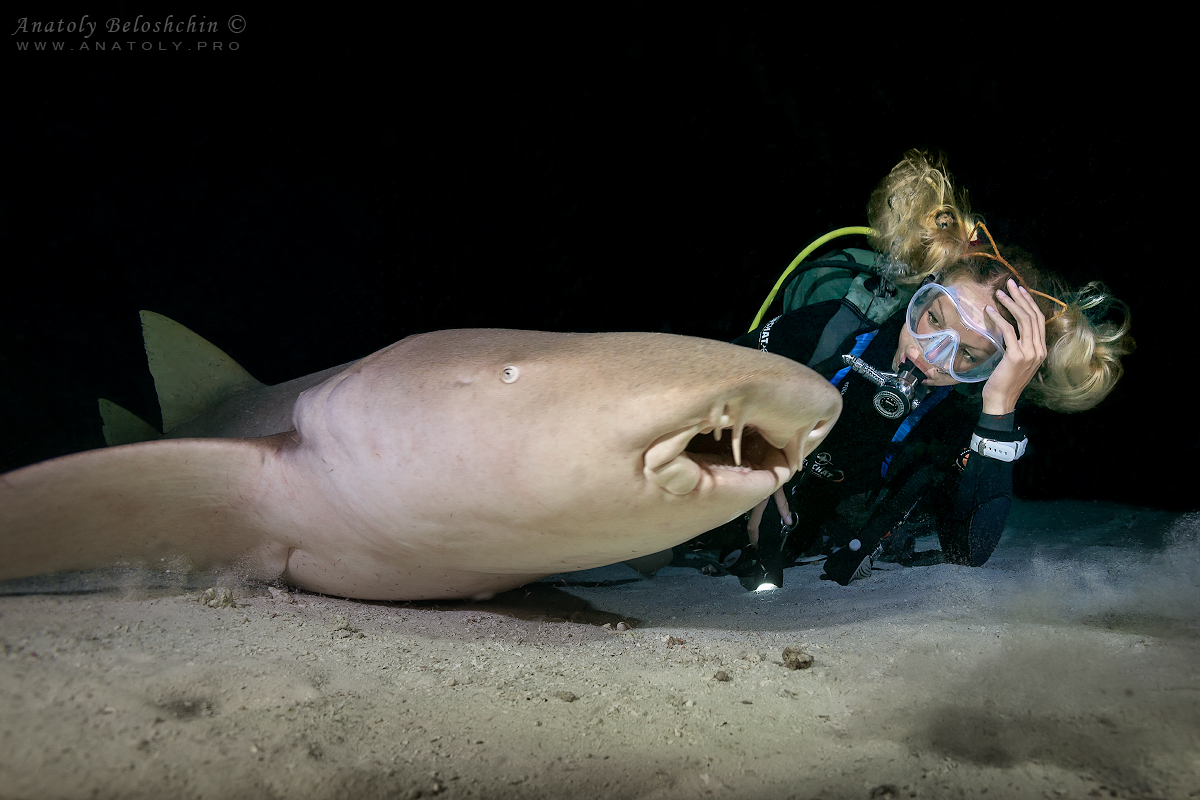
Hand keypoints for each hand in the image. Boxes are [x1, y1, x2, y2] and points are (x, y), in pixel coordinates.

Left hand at [981, 278, 1047, 414]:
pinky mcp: (1016, 356)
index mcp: (1041, 349)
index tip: (1020, 290)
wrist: (1002, 400)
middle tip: (1010, 283)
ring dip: (1010, 304)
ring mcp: (1030, 353)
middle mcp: (1039, 349)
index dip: (1030, 303)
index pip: (1039, 320)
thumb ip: (1019, 345)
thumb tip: (1010, 328)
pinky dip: (1000, 318)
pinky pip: (1009, 331)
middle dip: (1021, 297)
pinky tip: (990, 310)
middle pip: (1033, 316)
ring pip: (1023, 320)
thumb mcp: (1017, 360)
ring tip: (999, 292)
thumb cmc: (1005, 381)